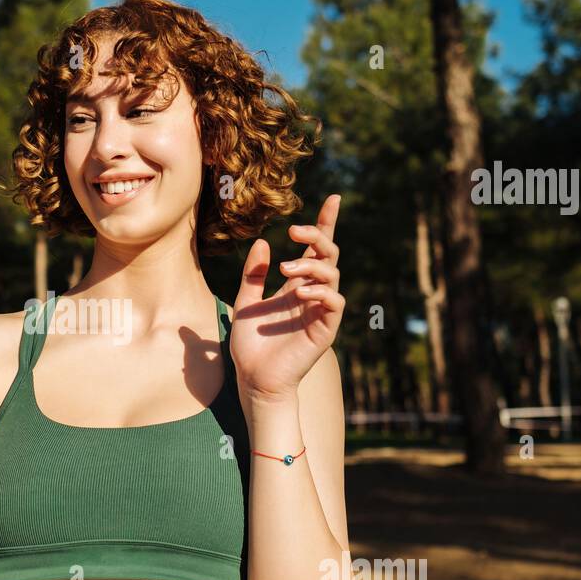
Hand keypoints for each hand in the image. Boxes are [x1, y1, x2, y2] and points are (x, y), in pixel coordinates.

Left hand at [230, 194, 344, 404]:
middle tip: (295, 231)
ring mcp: (320, 312)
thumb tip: (263, 242)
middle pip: (328, 255)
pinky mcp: (325, 330)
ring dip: (311, 266)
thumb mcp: (246, 303)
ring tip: (286, 271)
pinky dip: (320, 292)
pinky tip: (300, 292)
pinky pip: (334, 303)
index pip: (316, 250)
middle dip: (317, 237)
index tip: (333, 199)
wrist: (254, 380)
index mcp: (296, 285)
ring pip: (331, 275)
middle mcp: (312, 295)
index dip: (326, 224)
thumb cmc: (251, 346)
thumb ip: (253, 275)